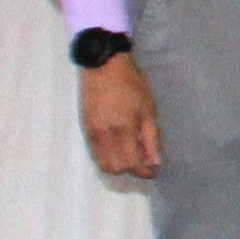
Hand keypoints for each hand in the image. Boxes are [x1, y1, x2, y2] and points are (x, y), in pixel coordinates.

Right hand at [77, 53, 161, 181]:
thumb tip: (155, 162)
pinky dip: (107, 157)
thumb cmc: (131, 84)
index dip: (144, 172)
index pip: (132, 163)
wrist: (102, 66)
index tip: (153, 171)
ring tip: (131, 154)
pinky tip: (118, 148)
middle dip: (131, 169)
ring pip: (103, 164)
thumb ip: (151, 138)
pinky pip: (94, 154)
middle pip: (116, 168)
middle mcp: (105, 134)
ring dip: (118, 165)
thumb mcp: (148, 109)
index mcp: (123, 128)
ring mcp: (92, 132)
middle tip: (143, 161)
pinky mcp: (84, 129)